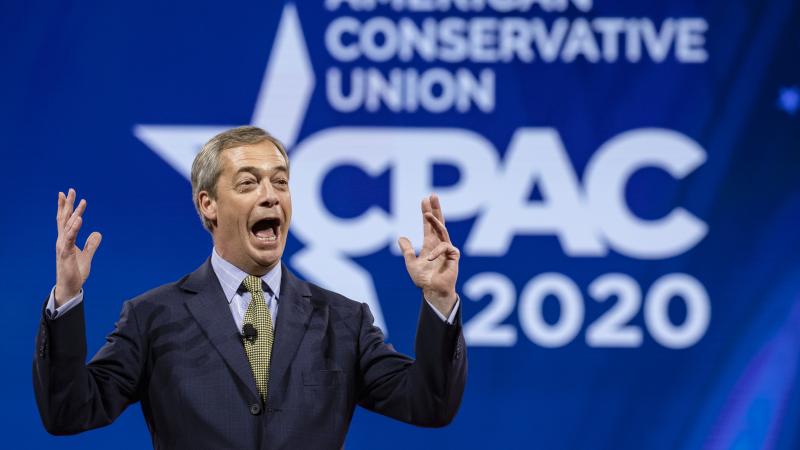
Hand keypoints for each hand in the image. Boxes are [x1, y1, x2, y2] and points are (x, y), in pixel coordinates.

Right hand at [54, 188, 101, 305]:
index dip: (67, 207)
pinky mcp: (66, 254)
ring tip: (80, 202)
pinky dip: (74, 229)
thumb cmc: (75, 272)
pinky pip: (70, 239)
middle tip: (69, 190)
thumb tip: (97, 233)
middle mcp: (62, 241)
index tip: (70, 194)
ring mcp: (63, 247)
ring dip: (74, 214)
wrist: (69, 287)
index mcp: (66, 240)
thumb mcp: (87, 255)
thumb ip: (91, 244)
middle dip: (67, 204)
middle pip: (64, 219)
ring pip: (68, 227)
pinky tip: (80, 219)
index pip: (66, 220)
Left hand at [398, 194, 459, 316]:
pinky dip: (436, 251)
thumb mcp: (411, 263)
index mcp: (430, 244)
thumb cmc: (424, 280)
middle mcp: (439, 244)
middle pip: (439, 222)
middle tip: (432, 195)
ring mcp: (447, 249)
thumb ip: (407, 250)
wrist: (433, 292)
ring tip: (427, 213)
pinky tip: (429, 258)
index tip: (425, 199)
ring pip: (442, 230)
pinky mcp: (453, 256)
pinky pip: (445, 247)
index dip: (427, 212)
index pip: (429, 225)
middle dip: (436, 209)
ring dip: (435, 221)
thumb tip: (401, 237)